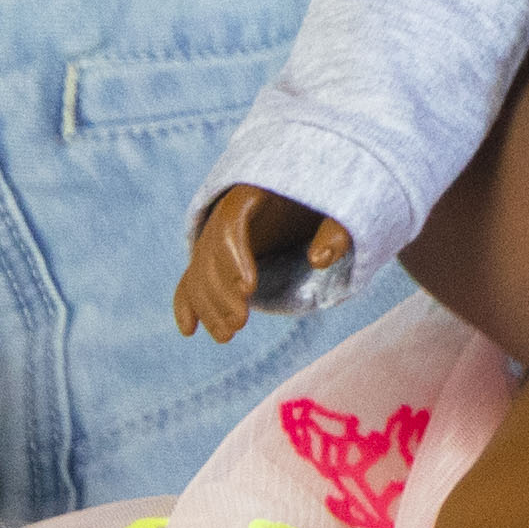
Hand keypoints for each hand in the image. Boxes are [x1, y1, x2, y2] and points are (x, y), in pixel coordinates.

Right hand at [169, 186, 333, 344]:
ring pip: (199, 270)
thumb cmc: (329, 200)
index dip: (234, 256)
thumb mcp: (341, 208)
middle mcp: (225, 212)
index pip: (228, 222)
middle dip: (220, 291)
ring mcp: (216, 235)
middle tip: (240, 323)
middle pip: (209, 252)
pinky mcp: (215, 255)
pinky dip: (187, 302)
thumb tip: (318, 259)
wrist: (312, 195)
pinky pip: (192, 277)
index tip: (249, 289)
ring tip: (228, 335)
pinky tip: (188, 330)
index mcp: (251, 191)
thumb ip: (335, 230)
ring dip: (208, 306)